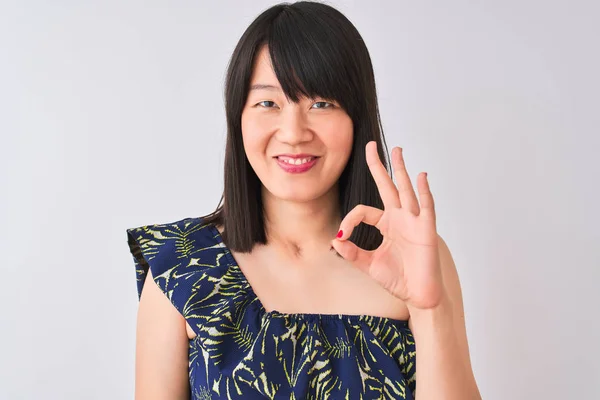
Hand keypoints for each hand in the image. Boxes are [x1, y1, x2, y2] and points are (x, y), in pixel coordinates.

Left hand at [331, 141, 444, 309]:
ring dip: (400, 170)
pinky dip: (423, 191)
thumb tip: (335, 241)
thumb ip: (352, 253)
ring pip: (405, 189)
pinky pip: (426, 206)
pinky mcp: (426, 229)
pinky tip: (420, 176)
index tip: (342, 236)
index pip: (363, 211)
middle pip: (387, 185)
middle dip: (378, 166)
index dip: (349, 220)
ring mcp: (414, 221)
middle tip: (370, 145)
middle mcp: (399, 218)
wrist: (418, 295)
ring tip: (397, 150)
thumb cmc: (398, 279)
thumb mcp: (368, 265)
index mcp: (385, 224)